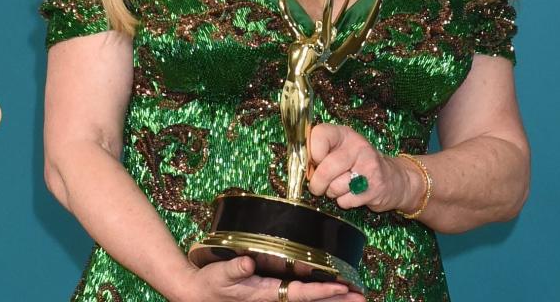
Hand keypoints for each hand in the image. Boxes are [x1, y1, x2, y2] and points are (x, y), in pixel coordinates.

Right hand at [177, 256, 365, 301]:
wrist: (197, 294)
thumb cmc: (209, 284)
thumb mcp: (219, 274)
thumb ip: (234, 269)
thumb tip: (248, 261)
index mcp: (266, 294)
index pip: (300, 294)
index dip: (322, 291)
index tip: (342, 287)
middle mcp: (274, 298)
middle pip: (312, 301)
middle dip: (337, 299)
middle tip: (362, 296)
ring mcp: (274, 296)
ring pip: (309, 300)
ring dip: (332, 298)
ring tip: (356, 295)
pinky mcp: (272, 292)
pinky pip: (300, 295)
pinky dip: (318, 294)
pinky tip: (331, 291)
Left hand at [307, 123, 419, 212]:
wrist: (392, 179)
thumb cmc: (357, 164)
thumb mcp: (340, 150)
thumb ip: (320, 153)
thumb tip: (301, 165)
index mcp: (344, 134)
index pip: (319, 135)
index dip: (311, 153)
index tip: (313, 163)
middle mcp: (358, 146)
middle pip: (326, 168)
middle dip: (318, 183)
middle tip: (318, 187)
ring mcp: (369, 166)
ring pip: (335, 187)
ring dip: (333, 192)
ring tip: (341, 187)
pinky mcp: (375, 187)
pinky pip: (346, 200)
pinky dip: (345, 202)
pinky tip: (352, 194)